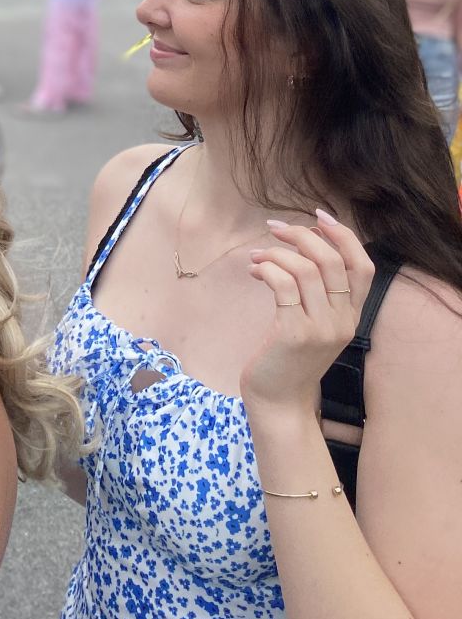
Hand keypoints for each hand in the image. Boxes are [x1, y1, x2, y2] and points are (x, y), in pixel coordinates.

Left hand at [239, 209, 375, 419]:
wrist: (279, 401)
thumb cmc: (290, 356)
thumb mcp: (314, 322)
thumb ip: (317, 291)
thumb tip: (301, 241)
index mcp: (352, 316)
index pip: (363, 267)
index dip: (345, 236)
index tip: (319, 216)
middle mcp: (343, 322)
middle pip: (333, 261)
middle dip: (303, 236)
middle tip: (276, 229)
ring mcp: (321, 329)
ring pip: (306, 270)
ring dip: (277, 253)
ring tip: (258, 256)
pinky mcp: (295, 334)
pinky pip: (283, 285)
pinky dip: (266, 269)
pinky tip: (254, 271)